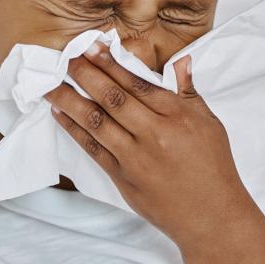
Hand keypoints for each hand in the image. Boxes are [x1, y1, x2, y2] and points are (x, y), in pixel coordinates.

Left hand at [45, 41, 264, 263]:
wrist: (211, 217)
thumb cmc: (213, 167)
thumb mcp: (209, 123)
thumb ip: (188, 91)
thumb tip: (181, 60)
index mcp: (177, 116)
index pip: (137, 83)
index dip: (111, 63)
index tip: (92, 46)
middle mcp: (154, 134)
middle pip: (112, 98)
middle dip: (86, 75)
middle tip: (66, 57)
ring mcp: (135, 158)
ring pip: (96, 122)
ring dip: (70, 101)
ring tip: (50, 84)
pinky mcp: (123, 178)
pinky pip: (93, 149)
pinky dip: (74, 130)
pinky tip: (60, 114)